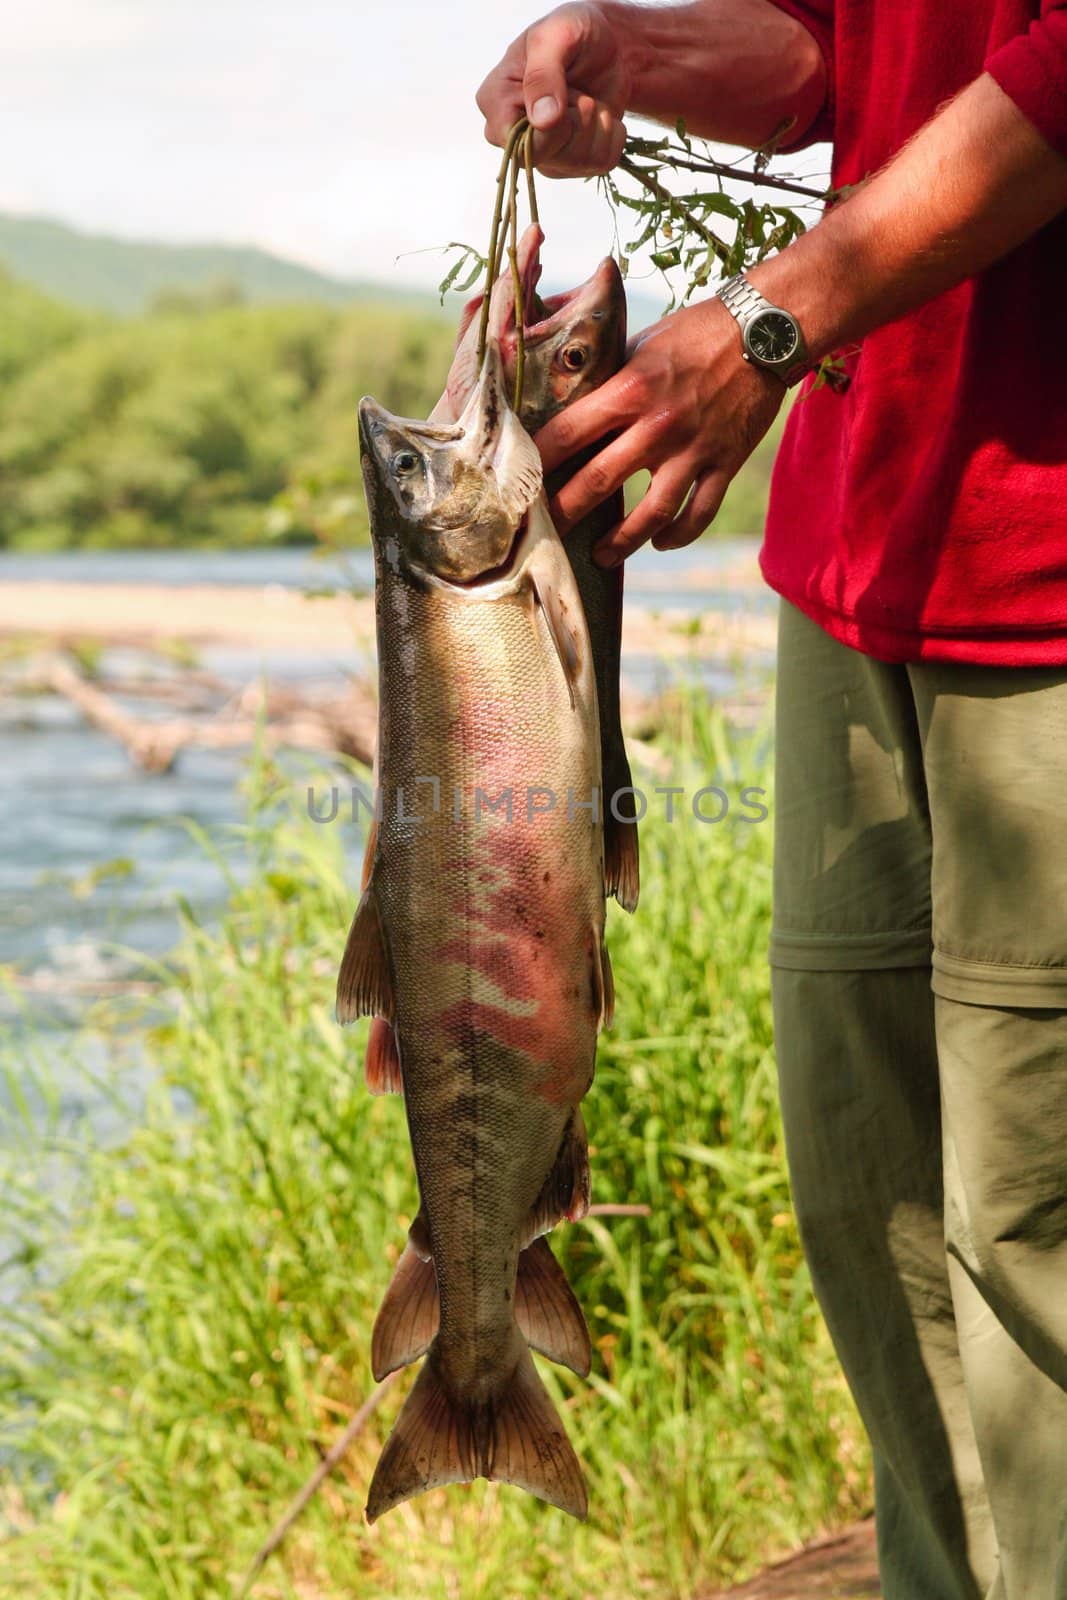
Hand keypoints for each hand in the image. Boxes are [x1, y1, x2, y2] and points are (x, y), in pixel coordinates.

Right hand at [476, 3, 629, 176]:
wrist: (603, 43)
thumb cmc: (570, 33)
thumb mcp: (554, 36)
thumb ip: (543, 74)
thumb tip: (542, 121)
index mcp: (496, 104)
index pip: (518, 145)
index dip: (553, 127)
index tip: (566, 91)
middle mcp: (515, 137)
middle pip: (553, 158)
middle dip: (578, 119)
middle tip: (575, 90)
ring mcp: (545, 155)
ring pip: (581, 163)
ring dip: (598, 124)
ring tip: (587, 98)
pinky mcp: (573, 163)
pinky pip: (602, 163)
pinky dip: (612, 134)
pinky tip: (600, 113)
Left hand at [536, 298, 786, 563]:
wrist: (765, 328)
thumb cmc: (695, 332)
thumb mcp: (638, 339)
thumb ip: (600, 365)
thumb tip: (548, 350)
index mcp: (628, 389)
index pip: (567, 434)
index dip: (538, 463)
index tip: (517, 484)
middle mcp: (658, 425)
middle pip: (599, 482)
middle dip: (565, 514)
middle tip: (542, 534)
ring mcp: (694, 449)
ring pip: (652, 514)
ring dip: (621, 543)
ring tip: (600, 556)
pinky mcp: (725, 463)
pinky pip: (698, 514)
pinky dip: (677, 536)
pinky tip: (658, 543)